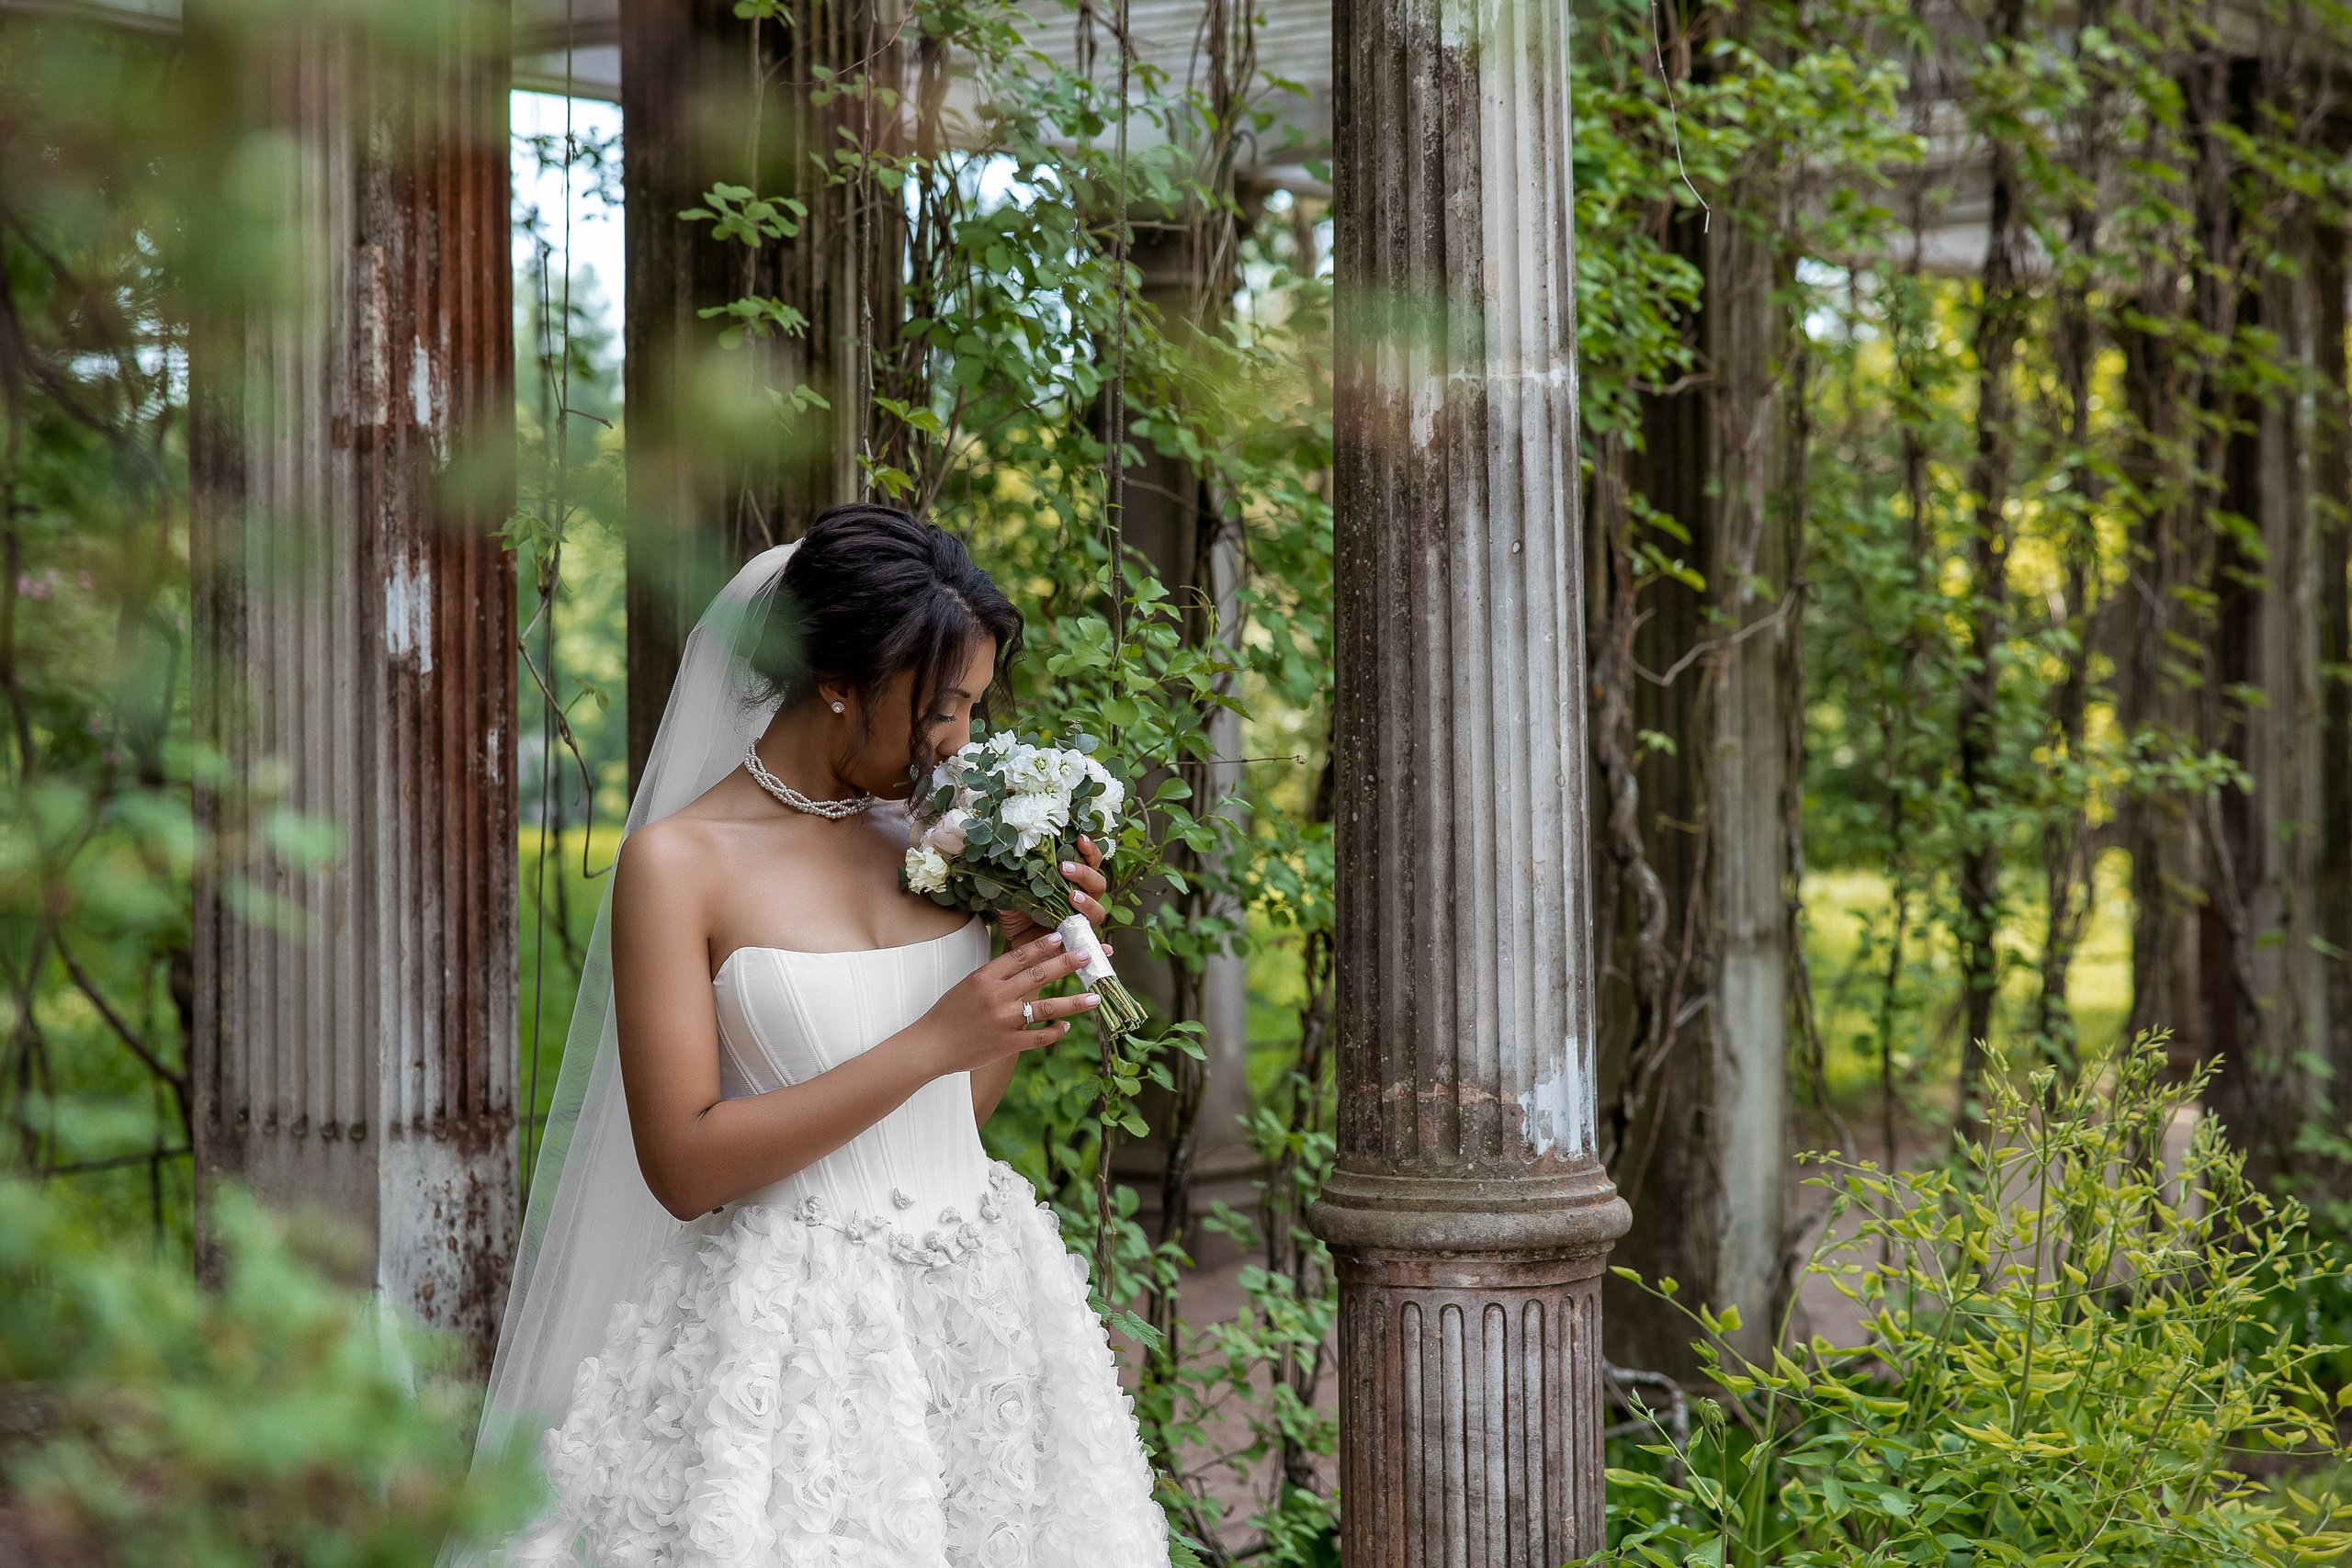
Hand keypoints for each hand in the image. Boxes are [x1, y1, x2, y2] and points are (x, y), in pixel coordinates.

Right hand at [909, 929, 1101, 1074]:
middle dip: (1066, 964)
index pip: (1020, 956)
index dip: (1044, 946)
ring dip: (1073, 1002)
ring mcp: (1004, 1021)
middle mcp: (997, 996)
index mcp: (985, 977)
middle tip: (1087, 956)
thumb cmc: (949, 1013)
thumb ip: (996, 975)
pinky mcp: (1007, 1044)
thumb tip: (1025, 961)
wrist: (931, 1045)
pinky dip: (1054, 1032)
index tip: (1062, 937)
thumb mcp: (969, 985)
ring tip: (1094, 997)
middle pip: (1038, 975)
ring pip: (1046, 1008)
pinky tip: (1066, 1026)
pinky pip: (1038, 1037)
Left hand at [995, 834, 1115, 956]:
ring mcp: (1081, 922)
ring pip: (1097, 910)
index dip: (1089, 850)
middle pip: (1097, 884)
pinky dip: (1101, 947)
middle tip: (1065, 868)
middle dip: (1084, 873)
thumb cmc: (1017, 914)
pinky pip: (1094, 945)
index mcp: (1071, 882)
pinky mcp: (1079, 943)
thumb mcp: (1010, 894)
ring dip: (1088, 902)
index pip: (1089, 862)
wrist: (1015, 945)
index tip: (1080, 839)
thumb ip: (1012, 881)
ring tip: (1072, 897)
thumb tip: (1006, 865)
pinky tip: (1104, 949)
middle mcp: (1081, 899)